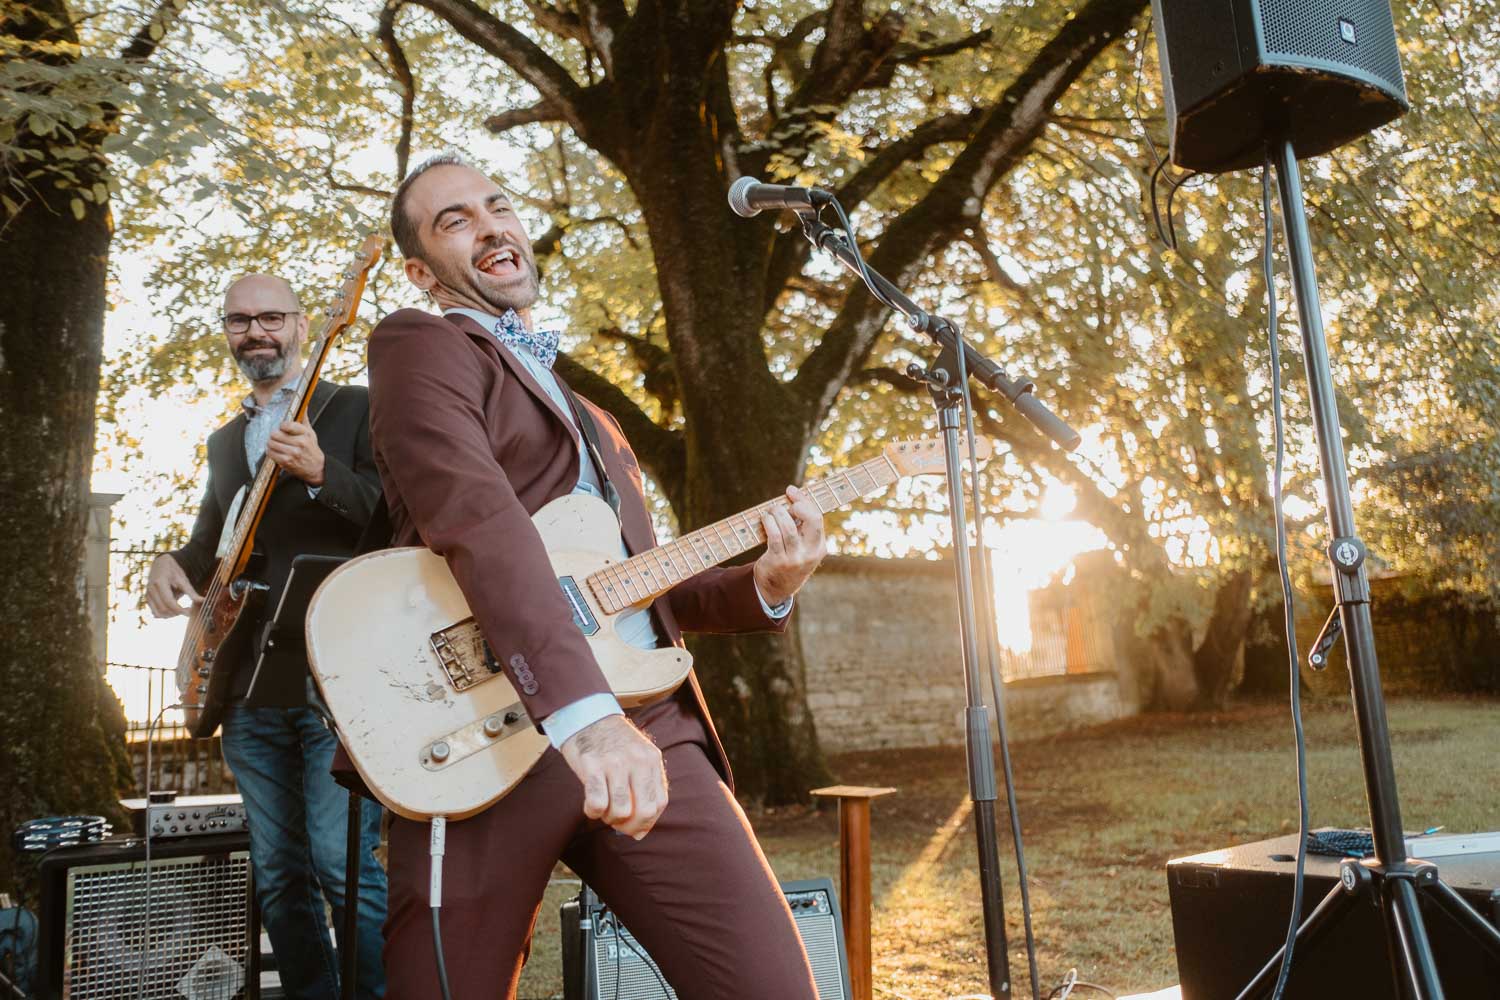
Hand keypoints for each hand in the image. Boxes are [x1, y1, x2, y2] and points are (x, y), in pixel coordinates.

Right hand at [145, 554, 202, 617]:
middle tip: (188, 611)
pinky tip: (174, 610)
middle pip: (164, 610)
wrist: (160, 563)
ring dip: (171, 615)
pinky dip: (165, 614)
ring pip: (158, 613)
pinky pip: (155, 612)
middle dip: (177, 613)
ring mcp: (147, 595)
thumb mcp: (183, 578)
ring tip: (181, 610)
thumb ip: (191, 591)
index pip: (169, 602)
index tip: (190, 612)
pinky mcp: (147, 599)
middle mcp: (151, 590)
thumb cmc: (173, 570)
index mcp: (160, 583)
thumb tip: (202, 600)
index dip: (180, 610)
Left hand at [267, 420, 324, 485]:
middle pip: (275, 434)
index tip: (282, 428)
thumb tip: (304, 405)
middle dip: (274, 435)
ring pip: (271, 443)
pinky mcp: (287, 462)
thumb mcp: (311, 433)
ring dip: (271, 443)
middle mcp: (300, 443)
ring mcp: (293, 453)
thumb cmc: (311, 449)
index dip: (282, 426)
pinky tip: (275, 451)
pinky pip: (271, 453)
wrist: (317, 467)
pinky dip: (270, 452)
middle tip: (276, 437)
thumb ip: (304, 419)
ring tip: (275, 444)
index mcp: (305, 433)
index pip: (287, 425)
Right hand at [559, 715, 667, 839]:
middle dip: (629, 826)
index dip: (647, 822)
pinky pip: (597, 803)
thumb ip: (644, 789)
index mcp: (652, 759)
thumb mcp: (638, 757)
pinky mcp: (592, 765)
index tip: (633, 826)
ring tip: (603, 810)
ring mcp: (615, 762)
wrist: (587, 716)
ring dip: (609, 819)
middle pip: (643, 811)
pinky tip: (590, 805)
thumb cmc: (612, 744)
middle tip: (616, 822)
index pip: (659, 803)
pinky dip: (592, 812)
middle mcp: (637, 760)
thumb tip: (639, 833)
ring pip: (620, 811)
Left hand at [753, 485, 825, 606]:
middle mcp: (810, 553)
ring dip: (778, 513)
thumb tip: (793, 495)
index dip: (804, 501)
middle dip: (799, 505)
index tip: (791, 490)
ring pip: (789, 527)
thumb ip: (802, 526)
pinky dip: (769, 523)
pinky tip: (766, 519)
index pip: (817, 518)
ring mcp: (795, 558)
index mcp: (819, 547)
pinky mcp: (778, 561)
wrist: (776, 587)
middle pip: (812, 520)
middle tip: (786, 503)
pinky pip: (774, 536)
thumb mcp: (803, 546)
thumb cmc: (789, 558)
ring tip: (772, 510)